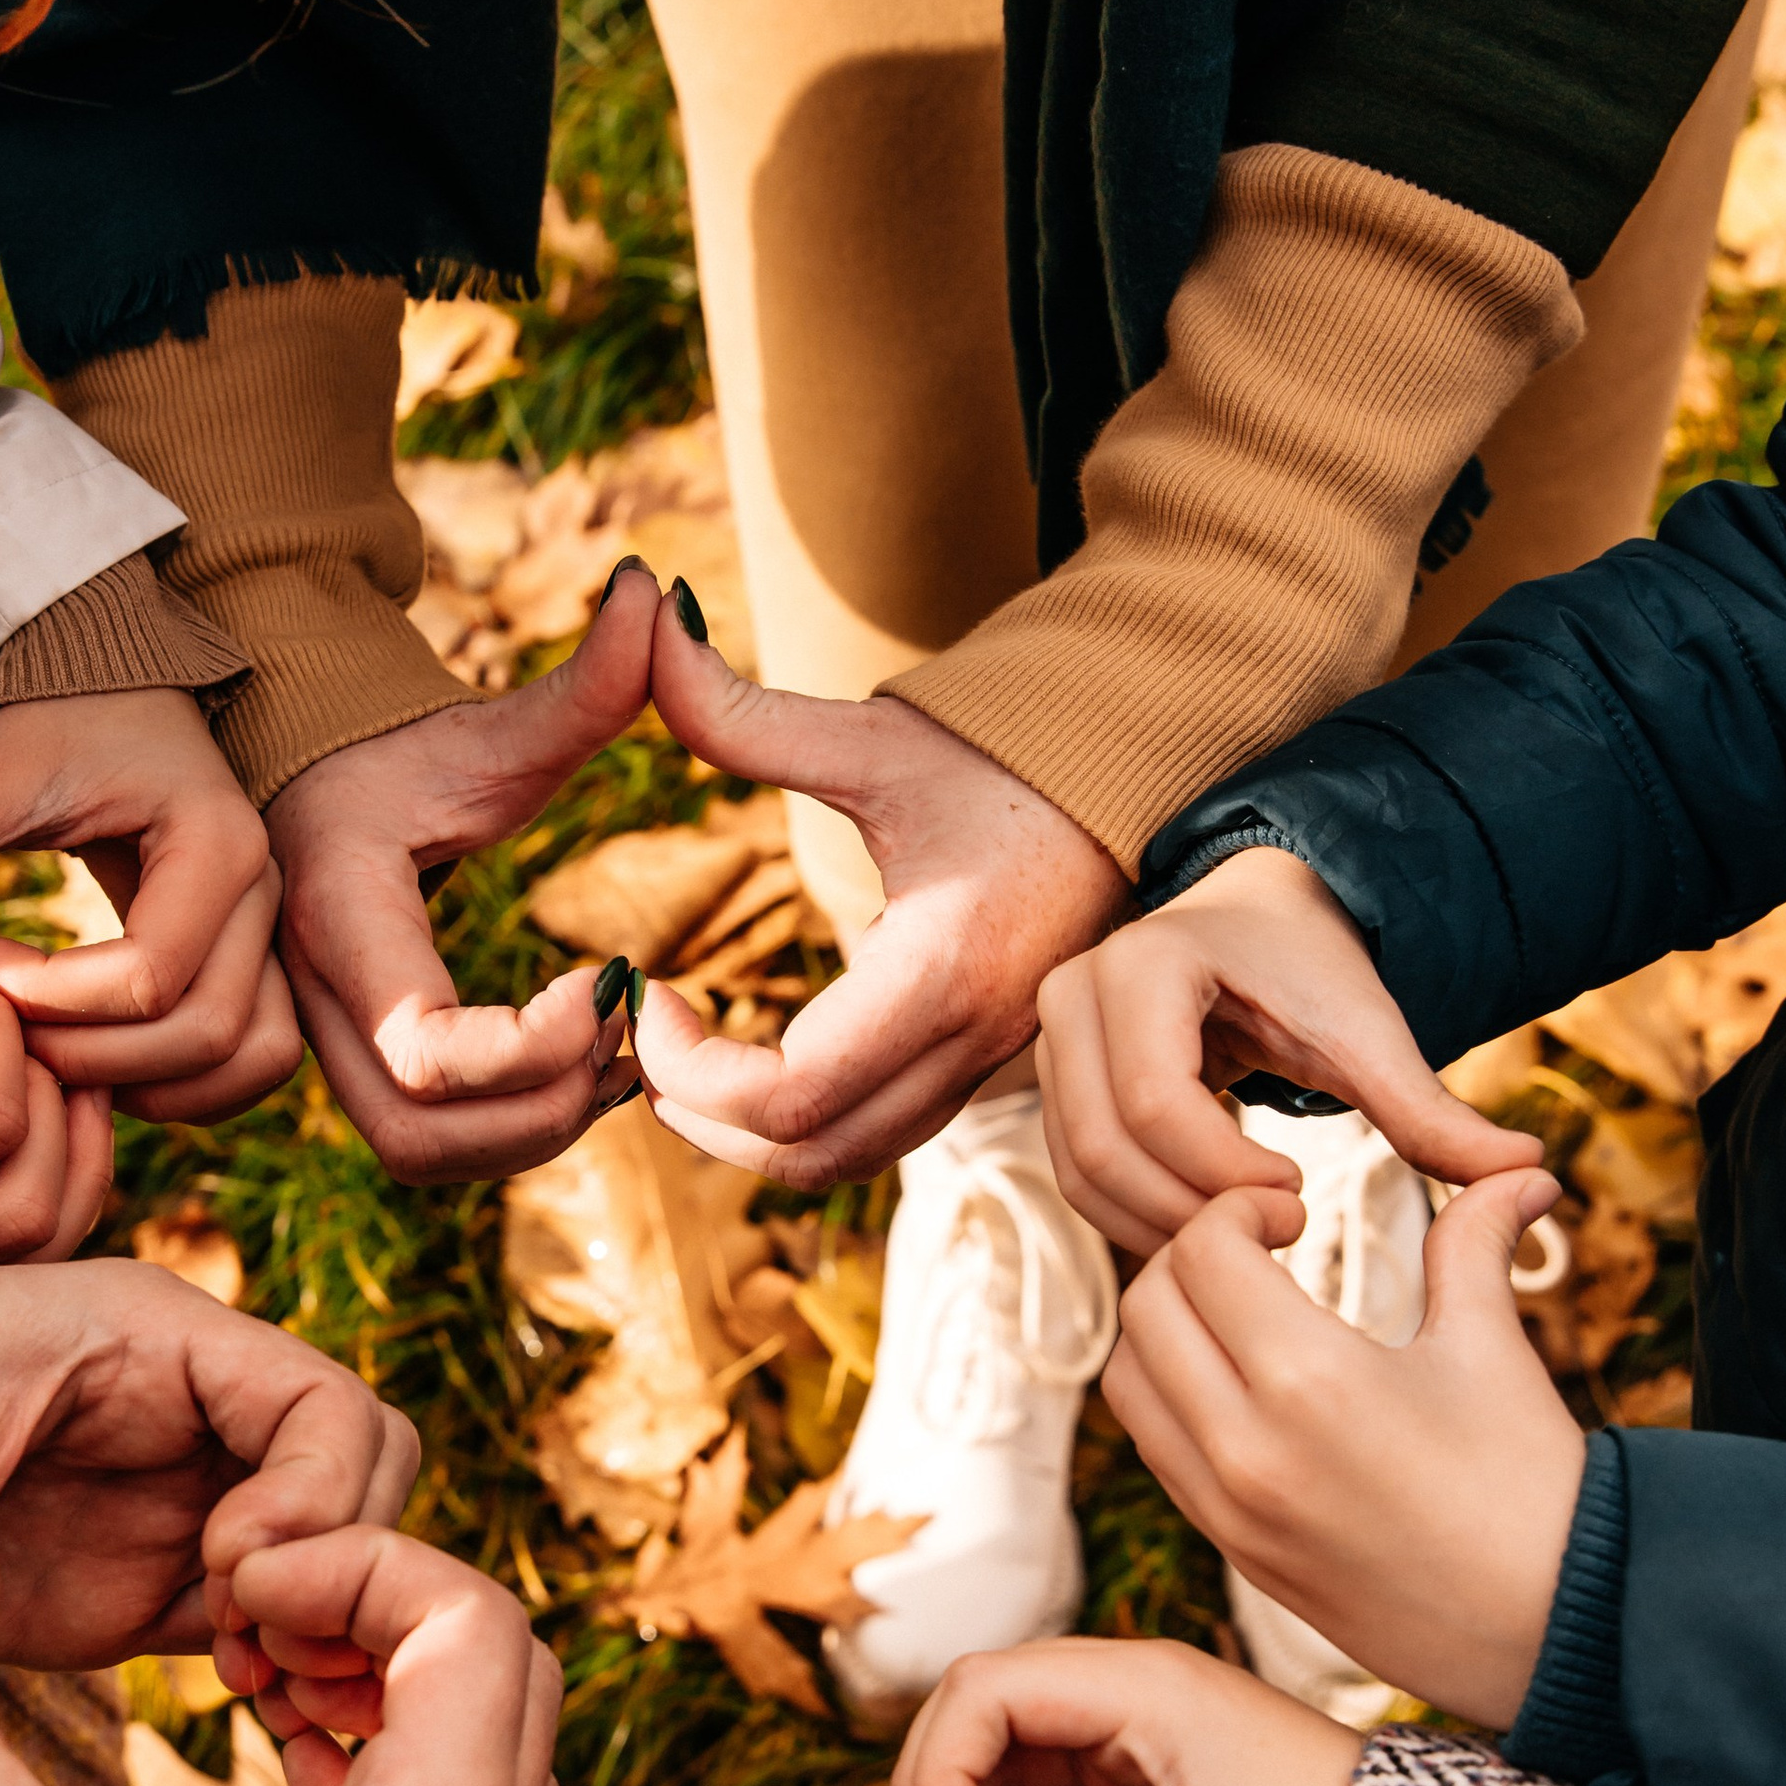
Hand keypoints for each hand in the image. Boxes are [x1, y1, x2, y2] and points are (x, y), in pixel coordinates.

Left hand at [0, 691, 299, 1123]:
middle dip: (90, 1053)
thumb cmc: (53, 731)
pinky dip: (182, 1087)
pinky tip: (92, 1064)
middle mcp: (263, 893)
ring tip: (51, 1058)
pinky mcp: (261, 964)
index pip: (149, 976)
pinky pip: (254, 1060)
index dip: (49, 1001)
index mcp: (215, 840)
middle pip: (207, 1032)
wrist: (113, 704)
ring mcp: (272, 933)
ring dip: (149, 1085)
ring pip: (250, 1059)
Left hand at [0, 1227, 417, 1687]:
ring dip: (316, 1632)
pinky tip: (247, 1722)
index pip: (324, 1405)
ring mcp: (157, 1508)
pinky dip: (273, 1674)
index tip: (239, 1571)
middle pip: (355, 1482)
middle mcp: (177, 1418)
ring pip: (314, 1565)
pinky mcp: (120, 1592)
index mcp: (149, 1338)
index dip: (322, 1495)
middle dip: (340, 1566)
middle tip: (256, 1645)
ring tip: (264, 1698)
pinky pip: (244, 1630)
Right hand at [263, 562, 660, 1180]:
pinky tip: (579, 1071)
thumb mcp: (484, 726)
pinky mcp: (348, 1065)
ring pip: (415, 1151)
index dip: (532, 1049)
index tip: (615, 978)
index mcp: (339, 908)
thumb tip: (655, 588)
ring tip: (614, 1061)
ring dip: (530, 1133)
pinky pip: (421, 1142)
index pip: (424, 1048)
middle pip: (415, 1130)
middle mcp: (311, 992)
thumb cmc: (395, 753)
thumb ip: (580, 683)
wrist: (290, 782)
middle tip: (624, 1042)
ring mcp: (320, 1040)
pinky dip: (510, 1133)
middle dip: (539, 1111)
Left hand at [636, 611, 1126, 1185]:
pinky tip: (755, 1056)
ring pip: (847, 1159)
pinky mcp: (986, 1064)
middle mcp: (971, 1038)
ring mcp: (987, 1063)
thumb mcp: (878, 734)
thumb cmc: (1008, 753)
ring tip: (684, 1063)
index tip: (649, 998)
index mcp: (941, 969)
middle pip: (809, 1155)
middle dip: (705, 1120)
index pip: (789, 1095)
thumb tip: (647, 626)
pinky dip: (803, 1123)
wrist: (1141, 777)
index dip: (691, 1072)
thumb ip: (749, 713)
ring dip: (750, 1134)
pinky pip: (882, 1132)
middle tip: (645, 1045)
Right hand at [1036, 844, 1542, 1257]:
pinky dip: (1138, 1216)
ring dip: (1161, 1225)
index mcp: (1146, 965)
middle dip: (1190, 1212)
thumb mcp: (1369, 1032)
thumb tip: (1527, 1171)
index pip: (1154, 1104)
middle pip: (1103, 1147)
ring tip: (1250, 1235)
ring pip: (1080, 1172)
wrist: (1252, 922)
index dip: (1224, 1174)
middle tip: (1279, 1232)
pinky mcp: (1050, 1081)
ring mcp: (1049, 1039)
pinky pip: (1076, 1175)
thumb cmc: (1311, 970)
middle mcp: (1073, 993)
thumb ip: (1430, 1108)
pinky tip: (1212, 1226)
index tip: (1301, 1199)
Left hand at [1104, 1173, 1583, 1725]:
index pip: (1204, 1252)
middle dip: (1192, 1258)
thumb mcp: (1494, 1350)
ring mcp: (1228, 1509)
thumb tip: (1521, 1168)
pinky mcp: (1233, 1550)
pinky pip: (1155, 1450)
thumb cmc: (1536, 1488)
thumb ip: (1477, 1242)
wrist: (1556, 1632)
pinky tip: (1240, 1383)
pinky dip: (1171, 1397)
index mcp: (1308, 1380)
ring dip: (1165, 1328)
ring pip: (1129, 1382)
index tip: (1291, 1212)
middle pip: (1147, 1307)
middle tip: (1256, 1252)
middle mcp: (1245, 1447)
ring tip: (1237, 1313)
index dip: (1238, 1210)